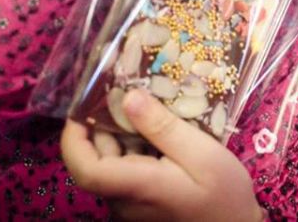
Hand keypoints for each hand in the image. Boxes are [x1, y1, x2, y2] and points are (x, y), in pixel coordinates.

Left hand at [61, 89, 265, 221]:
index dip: (73, 138)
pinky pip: (128, 173)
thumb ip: (163, 127)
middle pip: (97, 161)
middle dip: (103, 125)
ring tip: (147, 106)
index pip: (84, 168)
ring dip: (123, 136)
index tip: (81, 108)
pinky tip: (159, 133)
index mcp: (136, 186)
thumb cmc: (224, 196)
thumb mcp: (202, 154)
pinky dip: (136, 150)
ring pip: (112, 165)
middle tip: (125, 91)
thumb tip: (128, 97)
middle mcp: (125, 201)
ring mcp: (132, 206)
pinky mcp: (142, 206)